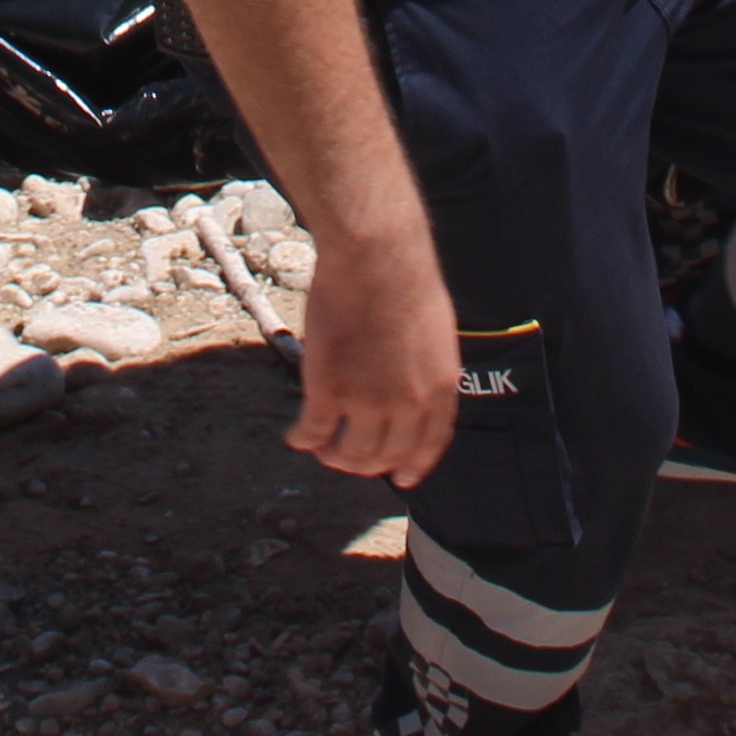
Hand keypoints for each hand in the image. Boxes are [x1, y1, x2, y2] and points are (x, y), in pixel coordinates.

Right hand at [287, 220, 457, 487]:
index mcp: (439, 387)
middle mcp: (408, 403)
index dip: (414, 465)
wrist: (376, 256)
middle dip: (367, 464)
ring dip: (333, 457)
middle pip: (386, 454)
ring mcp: (367, 400)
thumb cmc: (404, 278)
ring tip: (322, 449)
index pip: (429, 443)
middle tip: (349, 459)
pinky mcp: (329, 390)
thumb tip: (412, 386)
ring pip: (349, 453)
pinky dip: (303, 439)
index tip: (402, 478)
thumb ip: (426, 368)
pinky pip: (313, 431)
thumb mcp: (435, 332)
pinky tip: (296, 437)